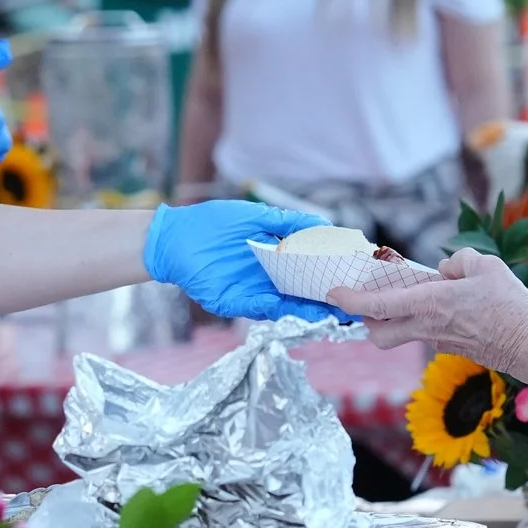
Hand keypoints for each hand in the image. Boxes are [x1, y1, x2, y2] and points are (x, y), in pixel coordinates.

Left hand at [143, 201, 334, 322]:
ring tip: (334, 310)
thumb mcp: (255, 216)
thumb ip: (289, 221)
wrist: (174, 238)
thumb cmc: (212, 223)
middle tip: (353, 300)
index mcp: (275, 256)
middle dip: (327, 296)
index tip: (353, 273)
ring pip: (288, 304)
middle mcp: (268, 277)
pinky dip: (283, 310)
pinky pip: (264, 308)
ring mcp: (254, 291)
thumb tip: (324, 224)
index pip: (308, 267)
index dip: (329, 271)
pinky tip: (302, 311)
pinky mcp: (237, 302)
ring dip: (310, 308)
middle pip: (303, 290)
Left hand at [330, 248, 527, 366]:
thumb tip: (445, 271)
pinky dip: (425, 321)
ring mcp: (437, 341)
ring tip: (409, 300)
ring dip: (395, 321)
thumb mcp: (486, 265)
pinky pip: (427, 334)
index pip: (377, 304)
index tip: (333, 294)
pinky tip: (447, 309)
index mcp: (428, 303)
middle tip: (369, 302)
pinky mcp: (451, 348)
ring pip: (401, 336)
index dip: (350, 300)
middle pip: (379, 334)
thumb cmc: (508, 304)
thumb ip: (459, 261)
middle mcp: (426, 327)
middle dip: (367, 321)